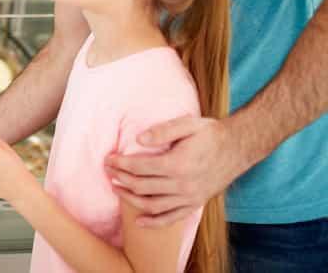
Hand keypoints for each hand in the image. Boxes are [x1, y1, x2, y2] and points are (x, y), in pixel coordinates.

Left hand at [105, 116, 245, 226]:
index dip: (120, 164)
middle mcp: (183, 184)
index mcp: (178, 164)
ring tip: (116, 188)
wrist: (238, 147)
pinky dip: (154, 222)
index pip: (139, 167)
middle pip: (142, 186)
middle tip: (108, 170)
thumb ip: (162, 131)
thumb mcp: (188, 124)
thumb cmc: (211, 133)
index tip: (109, 159)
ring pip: (152, 205)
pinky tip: (139, 222)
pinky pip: (172, 218)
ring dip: (131, 199)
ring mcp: (190, 197)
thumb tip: (138, 140)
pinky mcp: (196, 204)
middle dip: (121, 178)